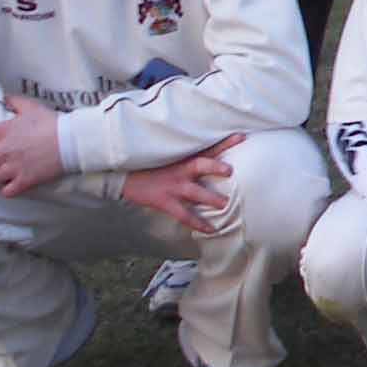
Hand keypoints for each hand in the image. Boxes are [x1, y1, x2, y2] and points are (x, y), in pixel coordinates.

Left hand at [0, 94, 66, 195]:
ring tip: (7, 172)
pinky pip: (6, 191)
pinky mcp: (26, 180)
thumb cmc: (52, 122)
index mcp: (1, 133)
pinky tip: (14, 184)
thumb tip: (5, 99)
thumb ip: (14, 102)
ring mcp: (14, 168)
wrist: (74, 140)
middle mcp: (3, 152)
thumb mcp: (32, 107)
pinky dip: (7, 189)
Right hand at [120, 135, 239, 233]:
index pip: (208, 147)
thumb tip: (213, 154)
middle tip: (230, 171)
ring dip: (211, 198)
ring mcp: (173, 186)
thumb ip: (190, 155)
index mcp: (184, 158)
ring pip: (196, 192)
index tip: (242, 136)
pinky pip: (184, 215)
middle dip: (216, 167)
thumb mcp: (170, 156)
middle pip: (201, 164)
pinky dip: (198, 223)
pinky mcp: (165, 201)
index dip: (225, 142)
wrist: (124, 176)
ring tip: (225, 204)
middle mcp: (181, 170)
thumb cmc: (151, 165)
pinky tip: (211, 230)